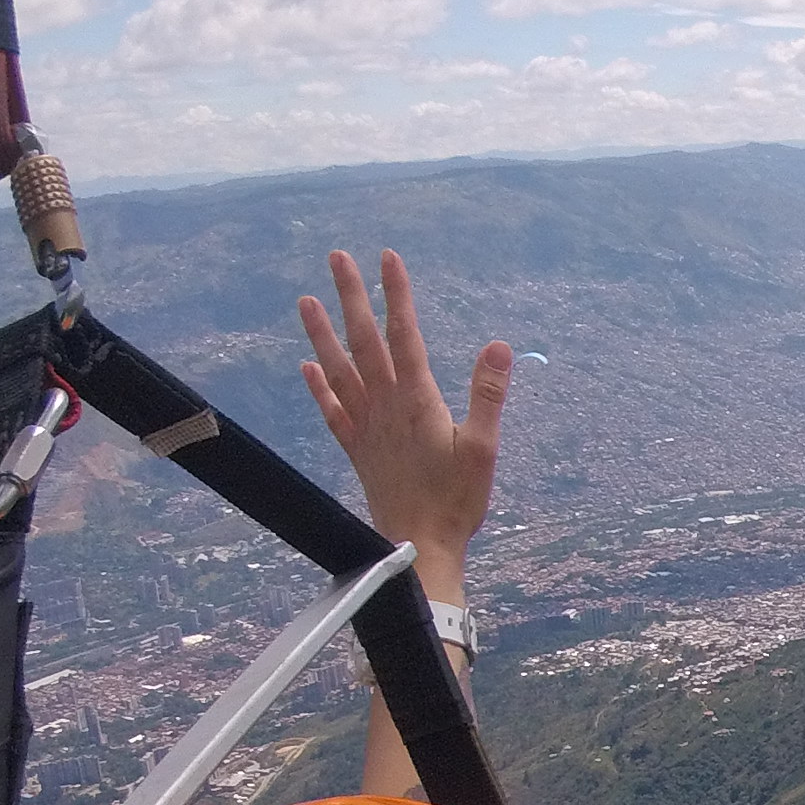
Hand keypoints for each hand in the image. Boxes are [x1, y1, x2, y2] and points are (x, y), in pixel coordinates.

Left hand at [297, 249, 512, 579]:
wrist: (418, 546)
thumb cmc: (456, 501)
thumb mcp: (484, 448)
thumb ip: (488, 395)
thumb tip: (499, 346)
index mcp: (416, 400)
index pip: (404, 335)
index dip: (396, 295)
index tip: (387, 258)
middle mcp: (384, 406)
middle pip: (363, 341)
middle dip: (351, 296)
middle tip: (337, 258)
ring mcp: (366, 427)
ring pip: (339, 369)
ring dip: (321, 333)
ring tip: (305, 300)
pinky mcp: (358, 449)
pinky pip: (332, 410)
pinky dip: (318, 386)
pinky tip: (308, 366)